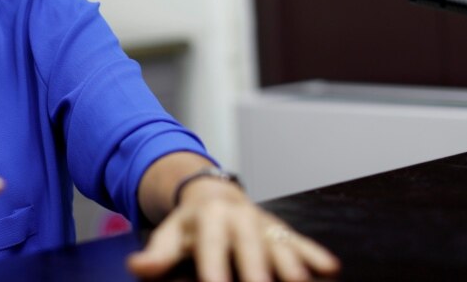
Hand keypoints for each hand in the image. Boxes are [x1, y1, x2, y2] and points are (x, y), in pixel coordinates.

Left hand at [127, 180, 339, 281]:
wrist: (215, 195)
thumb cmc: (190, 226)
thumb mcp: (169, 235)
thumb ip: (158, 255)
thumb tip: (137, 267)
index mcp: (209, 216)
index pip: (212, 247)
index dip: (215, 268)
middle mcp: (241, 217)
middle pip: (251, 248)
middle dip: (258, 271)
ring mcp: (265, 225)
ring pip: (281, 246)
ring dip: (292, 265)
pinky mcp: (284, 233)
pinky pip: (302, 244)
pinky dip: (315, 256)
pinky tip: (329, 270)